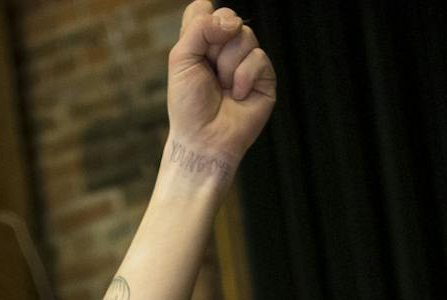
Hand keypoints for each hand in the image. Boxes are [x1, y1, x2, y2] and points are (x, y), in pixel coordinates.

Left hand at [164, 2, 275, 178]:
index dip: (203, 22)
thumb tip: (232, 21)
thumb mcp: (181, 59)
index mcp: (203, 41)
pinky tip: (237, 95)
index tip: (198, 46)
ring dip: (228, 65)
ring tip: (223, 87)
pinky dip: (243, 78)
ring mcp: (247, 61)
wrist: (203, 139)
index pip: (206, 9)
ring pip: (246, 36)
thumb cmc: (188, 105)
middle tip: (209, 70)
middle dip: (216, 45)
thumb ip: (199, 28)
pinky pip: (259, 58)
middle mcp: (226, 48)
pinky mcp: (265, 78)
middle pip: (230, 17)